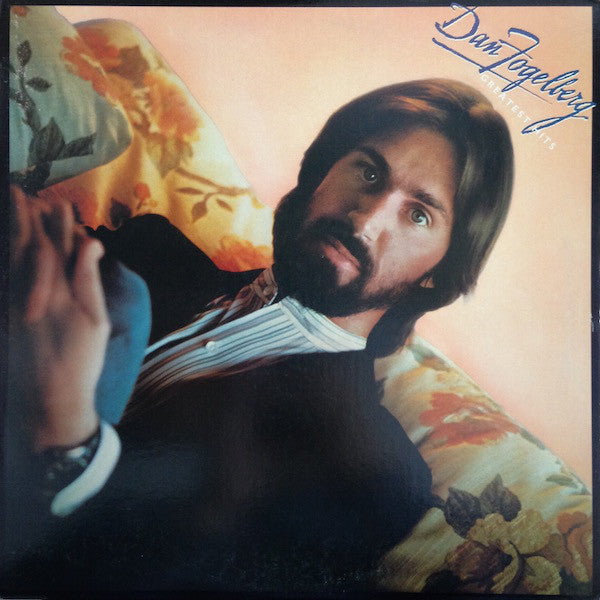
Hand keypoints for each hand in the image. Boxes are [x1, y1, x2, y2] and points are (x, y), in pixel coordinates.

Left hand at [9, 186, 109, 450]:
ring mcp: (13, 302)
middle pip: (26, 246)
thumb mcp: (95, 320)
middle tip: (20, 192)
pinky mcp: (4, 315)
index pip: (56, 247)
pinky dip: (4, 259)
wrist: (50, 396)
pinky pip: (3, 278)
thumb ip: (89, 278)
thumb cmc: (81, 359)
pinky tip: (4, 248)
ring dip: (10, 233)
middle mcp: (30, 291)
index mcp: (57, 291)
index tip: (58, 201)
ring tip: (10, 210)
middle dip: (25, 219)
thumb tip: (90, 244)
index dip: (57, 223)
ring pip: (8, 259)